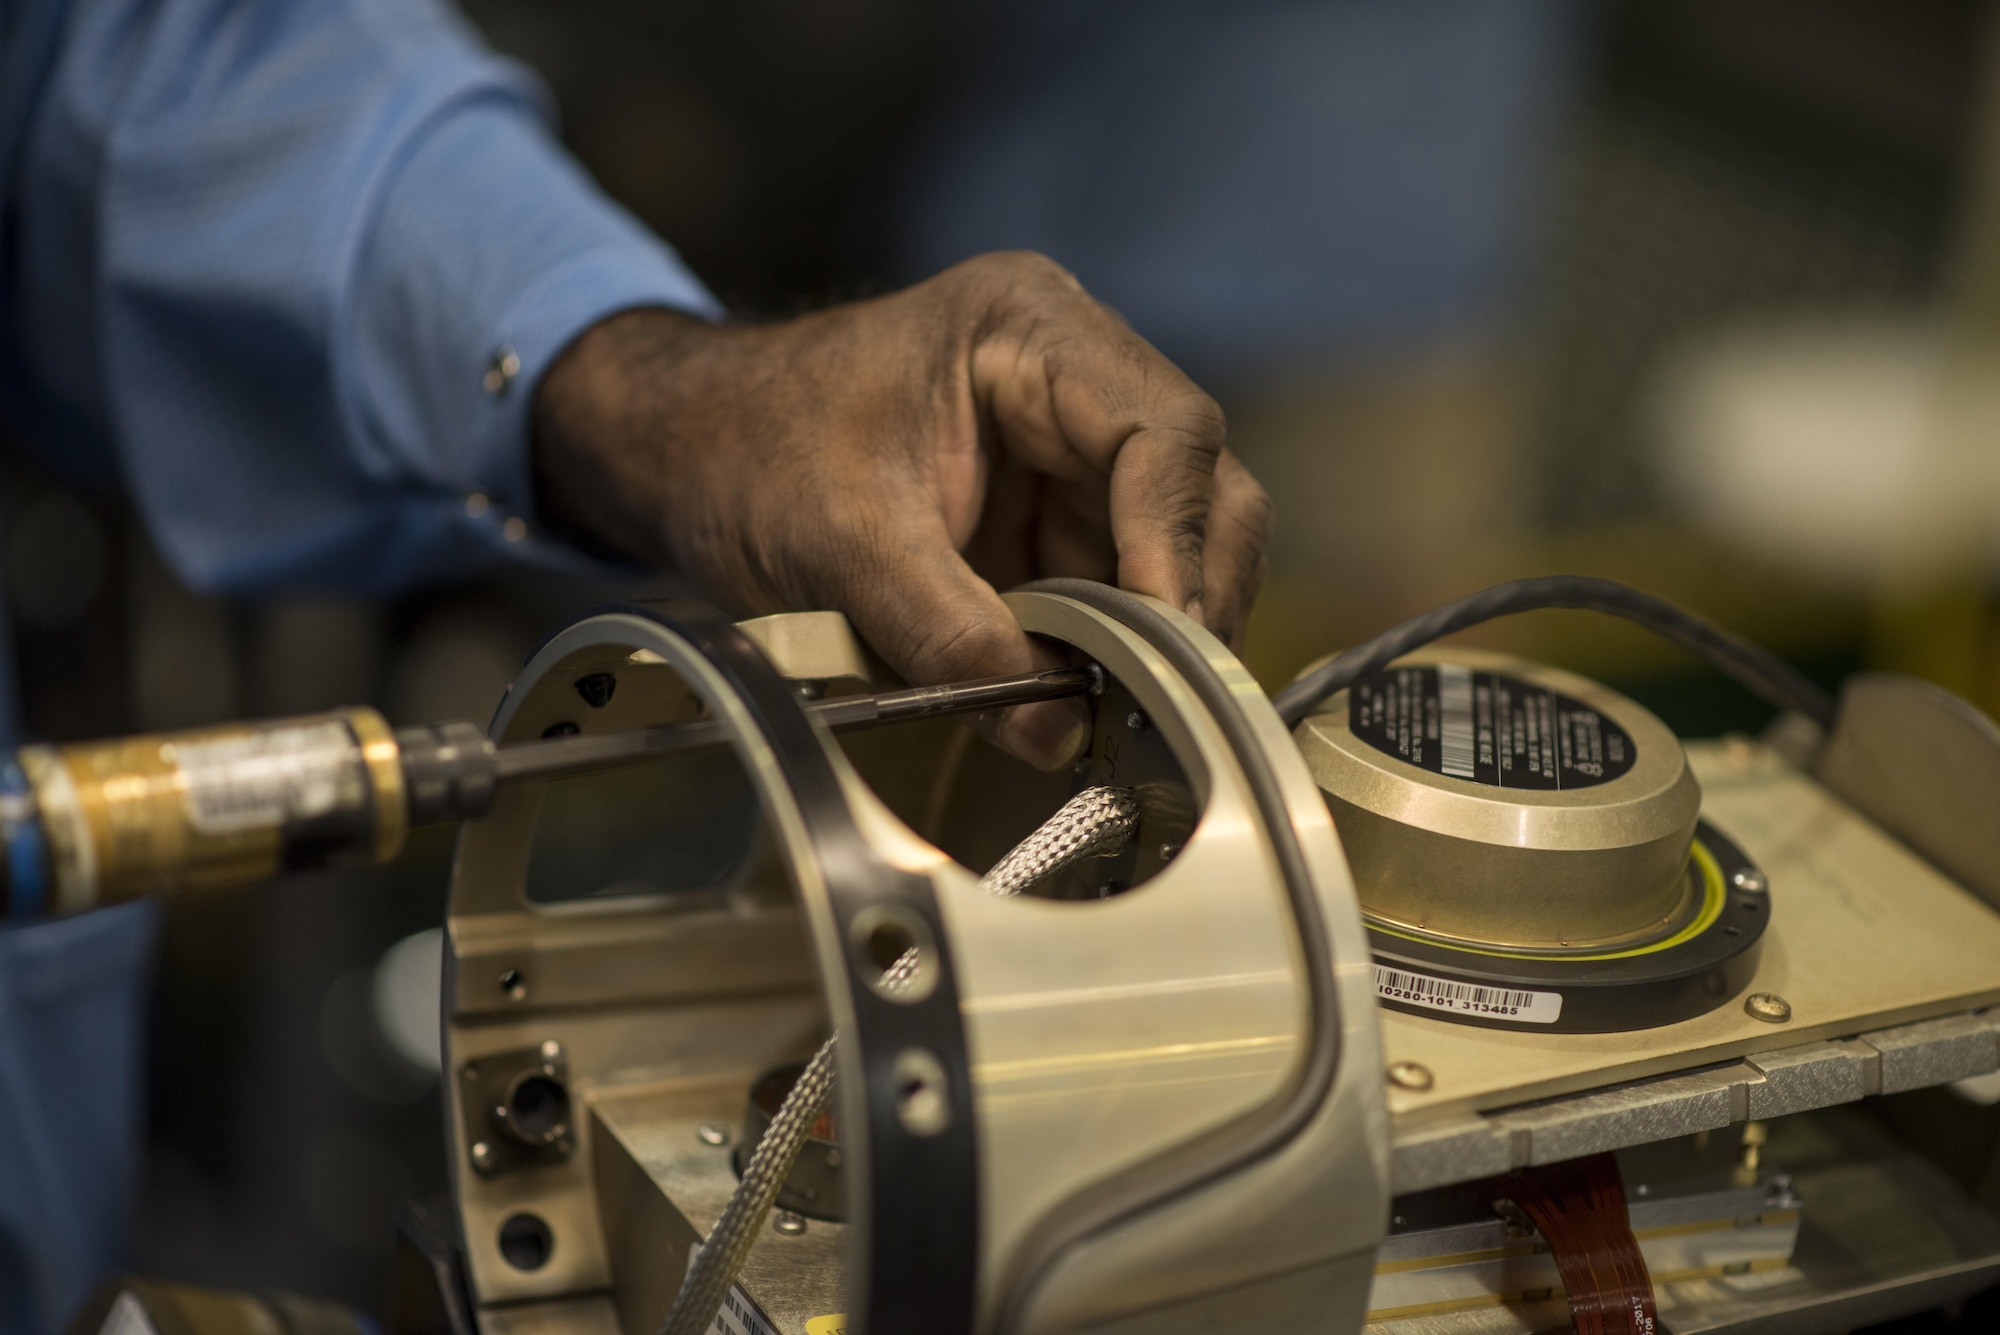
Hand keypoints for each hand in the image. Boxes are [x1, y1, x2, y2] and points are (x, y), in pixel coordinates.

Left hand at [532, 251, 1271, 768]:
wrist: (680, 452)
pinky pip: (1111, 587)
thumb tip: (1054, 728)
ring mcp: (1066, 449)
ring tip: (1115, 713)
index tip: (1161, 640)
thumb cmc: (743, 451)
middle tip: (1160, 700)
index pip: (1162, 430)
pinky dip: (1105, 649)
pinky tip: (1081, 698)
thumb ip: (948, 634)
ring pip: (1170, 548)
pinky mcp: (1047, 515)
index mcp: (1027, 327)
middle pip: (1195, 488)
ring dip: (1149, 635)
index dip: (1176, 542)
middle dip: (1183, 597)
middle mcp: (1073, 375)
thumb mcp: (839, 543)